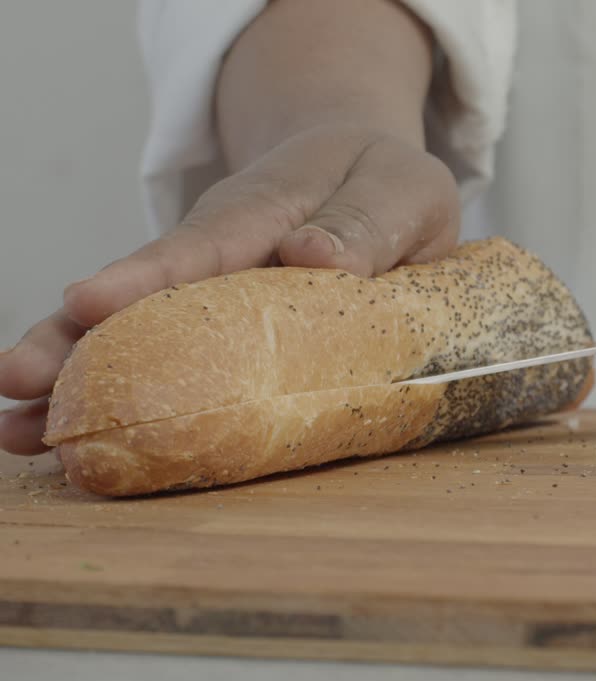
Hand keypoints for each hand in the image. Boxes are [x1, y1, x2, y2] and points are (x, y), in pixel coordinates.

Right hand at [0, 124, 459, 454]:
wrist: (362, 171)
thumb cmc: (383, 184)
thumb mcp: (401, 189)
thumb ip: (366, 222)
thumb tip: (314, 257)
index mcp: (266, 209)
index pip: (205, 243)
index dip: (148, 276)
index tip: (87, 302)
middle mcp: (217, 248)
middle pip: (140, 293)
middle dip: (75, 336)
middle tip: (16, 379)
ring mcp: (205, 289)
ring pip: (132, 332)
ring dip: (76, 378)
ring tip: (16, 431)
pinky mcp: (211, 326)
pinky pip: (162, 359)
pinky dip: (117, 396)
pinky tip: (63, 438)